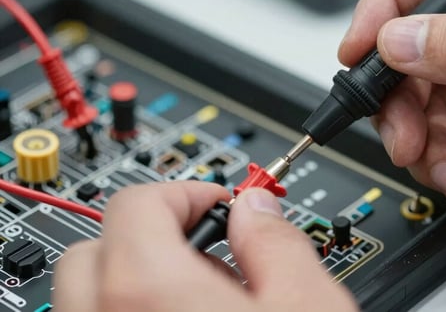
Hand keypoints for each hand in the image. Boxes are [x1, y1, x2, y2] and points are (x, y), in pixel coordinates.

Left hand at [54, 182, 356, 310]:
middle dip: (149, 233)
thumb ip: (276, 238)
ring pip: (89, 297)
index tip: (222, 205)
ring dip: (134, 277)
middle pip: (93, 250)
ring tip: (203, 292)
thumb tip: (256, 207)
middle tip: (206, 245)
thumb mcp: (308, 301)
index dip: (187, 192)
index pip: (136, 203)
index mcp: (149, 292)